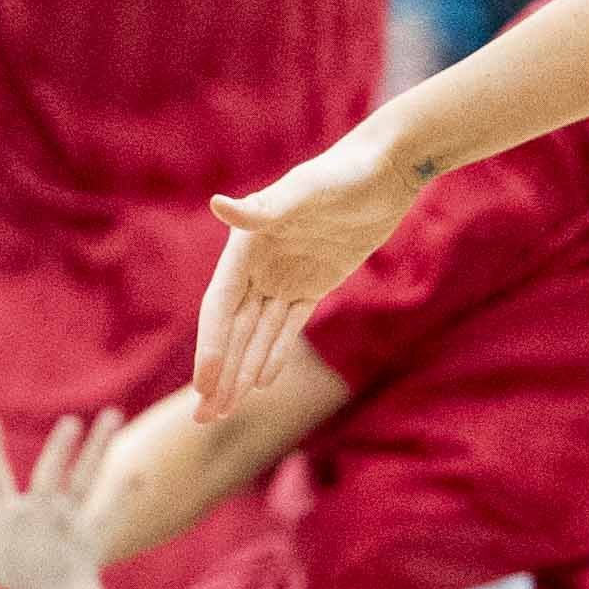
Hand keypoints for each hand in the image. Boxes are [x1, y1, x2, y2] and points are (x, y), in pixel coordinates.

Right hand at [0, 412, 148, 588]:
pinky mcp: (6, 511)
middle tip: (114, 413)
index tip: (141, 472)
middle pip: (84, 478)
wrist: (26, 584)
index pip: (110, 509)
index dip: (124, 493)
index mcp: (87, 535)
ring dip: (58, 450)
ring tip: (71, 421)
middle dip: (96, 450)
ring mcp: (36, 510)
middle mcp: (64, 516)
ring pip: (48, 474)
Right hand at [197, 117, 424, 409]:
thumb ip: (265, 209)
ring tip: (225, 413)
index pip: (221, 307)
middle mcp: (259, 264)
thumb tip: (220, 206)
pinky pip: (289, 327)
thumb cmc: (343, 173)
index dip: (212, 347)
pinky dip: (275, 354)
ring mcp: (286, 276)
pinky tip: (262, 383)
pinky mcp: (314, 284)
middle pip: (233, 330)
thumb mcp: (307, 192)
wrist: (385, 170)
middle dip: (219, 375)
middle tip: (204, 419)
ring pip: (258, 335)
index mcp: (246, 246)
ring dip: (242, 373)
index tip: (204, 386)